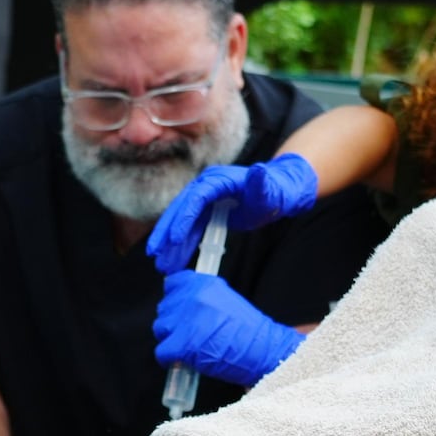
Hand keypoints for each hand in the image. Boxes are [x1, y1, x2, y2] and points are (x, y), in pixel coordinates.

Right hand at [145, 156, 319, 272]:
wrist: (280, 190)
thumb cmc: (276, 190)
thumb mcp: (271, 189)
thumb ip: (262, 183)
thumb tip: (258, 170)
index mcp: (218, 179)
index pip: (196, 198)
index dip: (183, 217)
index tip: (173, 238)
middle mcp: (206, 186)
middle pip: (181, 209)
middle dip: (167, 232)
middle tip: (155, 253)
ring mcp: (205, 199)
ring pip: (183, 222)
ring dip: (171, 244)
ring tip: (162, 265)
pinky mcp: (207, 211)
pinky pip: (191, 229)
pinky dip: (182, 245)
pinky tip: (175, 261)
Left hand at [153, 271, 304, 388]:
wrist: (263, 351)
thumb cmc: (250, 332)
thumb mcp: (226, 301)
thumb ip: (203, 298)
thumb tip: (182, 304)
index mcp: (204, 284)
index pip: (173, 284)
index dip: (175, 300)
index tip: (180, 310)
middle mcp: (193, 298)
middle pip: (165, 308)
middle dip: (174, 322)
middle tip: (188, 334)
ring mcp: (186, 321)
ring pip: (161, 329)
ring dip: (170, 339)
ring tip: (187, 347)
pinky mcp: (181, 344)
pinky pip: (162, 352)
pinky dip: (169, 359)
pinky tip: (181, 361)